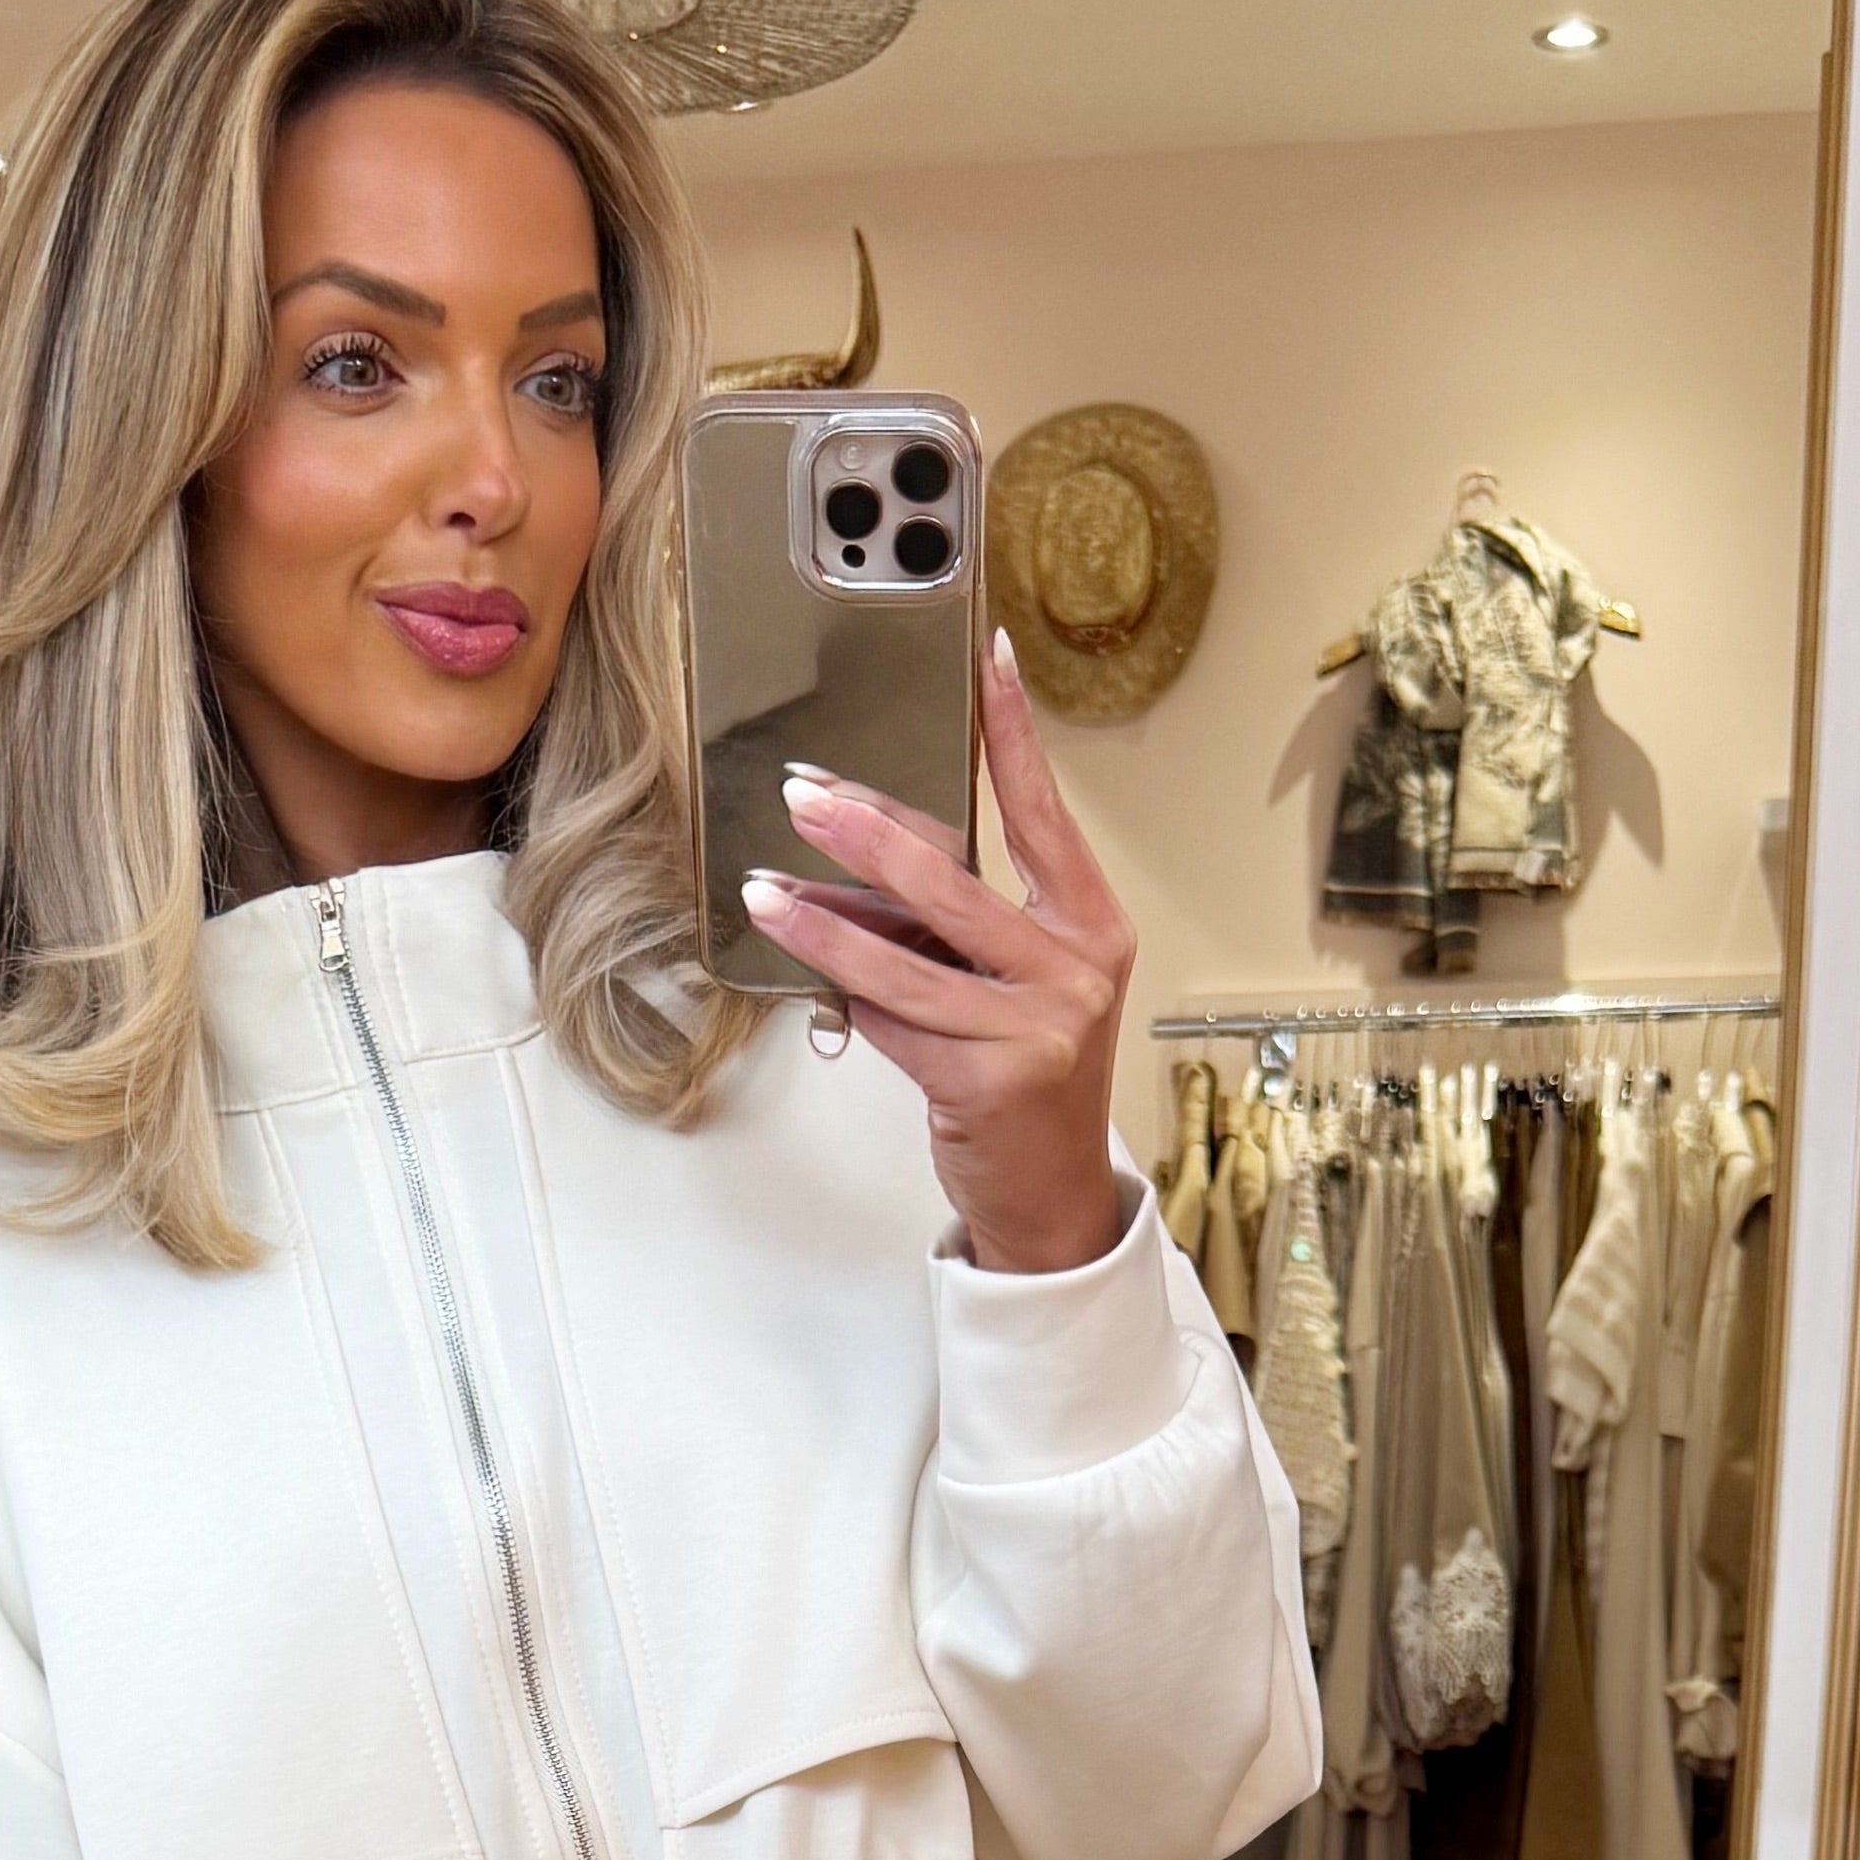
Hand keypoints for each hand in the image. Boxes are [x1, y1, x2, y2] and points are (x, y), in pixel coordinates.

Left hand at [741, 630, 1134, 1275]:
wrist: (1051, 1197)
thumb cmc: (1028, 1084)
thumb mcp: (1018, 989)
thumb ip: (963, 927)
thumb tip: (864, 864)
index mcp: (1092, 928)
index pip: (1044, 814)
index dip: (1013, 736)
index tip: (987, 662)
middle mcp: (1075, 970)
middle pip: (953, 880)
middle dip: (867, 835)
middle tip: (806, 798)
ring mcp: (1038, 1028)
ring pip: (905, 958)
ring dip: (823, 924)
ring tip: (766, 893)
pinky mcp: (990, 1080)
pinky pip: (893, 1023)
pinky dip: (848, 1002)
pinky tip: (815, 980)